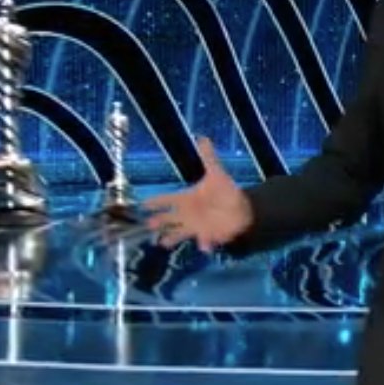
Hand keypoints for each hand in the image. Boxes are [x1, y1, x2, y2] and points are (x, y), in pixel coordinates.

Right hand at [143, 137, 252, 252]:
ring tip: (162, 243)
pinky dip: (204, 243)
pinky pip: (204, 241)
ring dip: (172, 238)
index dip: (155, 202)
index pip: (167, 200)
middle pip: (168, 219)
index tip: (142, 203)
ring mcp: (196, 226)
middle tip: (147, 224)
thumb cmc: (225, 192)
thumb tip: (203, 137)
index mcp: (186, 199)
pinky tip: (204, 247)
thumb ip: (209, 158)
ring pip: (179, 233)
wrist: (240, 209)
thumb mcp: (217, 174)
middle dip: (158, 221)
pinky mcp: (207, 235)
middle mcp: (187, 214)